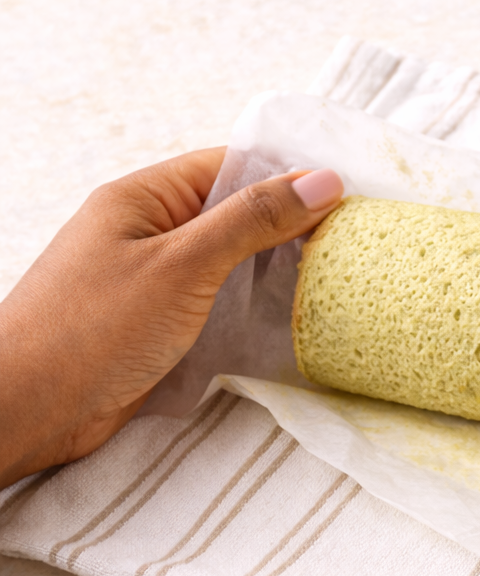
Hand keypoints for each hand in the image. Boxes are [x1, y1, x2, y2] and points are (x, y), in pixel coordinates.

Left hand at [0, 149, 342, 488]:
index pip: (230, 166)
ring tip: (333, 281)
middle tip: (351, 245)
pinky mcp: (160, 326)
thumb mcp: (183, 265)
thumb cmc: (92, 330)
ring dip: (275, 273)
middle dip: (290, 227)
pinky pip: (219, 305)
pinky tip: (290, 322)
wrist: (29, 409)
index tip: (349, 199)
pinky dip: (254, 310)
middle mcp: (147, 232)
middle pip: (235, 214)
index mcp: (143, 198)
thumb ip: (252, 220)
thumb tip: (321, 180)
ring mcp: (154, 280)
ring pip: (231, 263)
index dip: (289, 177)